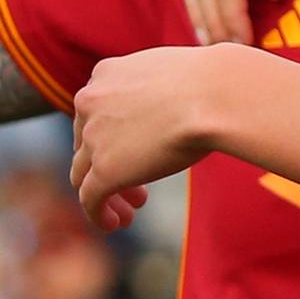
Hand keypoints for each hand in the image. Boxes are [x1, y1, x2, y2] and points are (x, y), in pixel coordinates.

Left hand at [71, 47, 242, 224]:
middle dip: (108, 163)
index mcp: (106, 73)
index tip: (138, 149)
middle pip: (86, 143)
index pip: (96, 110)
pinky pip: (90, 198)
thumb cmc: (212, 84)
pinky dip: (98, 214)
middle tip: (139, 185)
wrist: (214, 95)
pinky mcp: (104, 170)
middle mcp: (90, 102)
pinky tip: (115, 225)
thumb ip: (159, 91)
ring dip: (105, 192)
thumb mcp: (175, 76)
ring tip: (130, 211)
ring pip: (85, 174)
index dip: (113, 135)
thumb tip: (178, 104)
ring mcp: (93, 137)